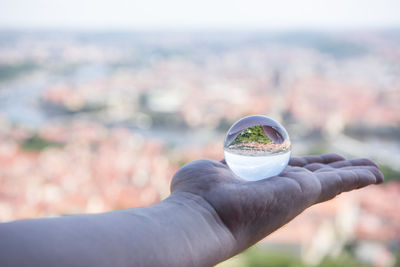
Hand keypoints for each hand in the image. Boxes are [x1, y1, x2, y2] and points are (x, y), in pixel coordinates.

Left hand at [170, 154, 382, 253]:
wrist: (200, 217)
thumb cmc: (195, 197)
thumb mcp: (209, 173)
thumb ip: (217, 169)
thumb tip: (215, 168)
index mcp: (261, 182)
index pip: (288, 171)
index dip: (305, 165)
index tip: (317, 162)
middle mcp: (280, 189)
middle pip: (314, 176)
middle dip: (334, 169)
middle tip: (352, 164)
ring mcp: (293, 191)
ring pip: (331, 180)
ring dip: (353, 172)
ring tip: (373, 169)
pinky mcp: (304, 191)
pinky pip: (339, 182)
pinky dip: (358, 176)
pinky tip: (376, 174)